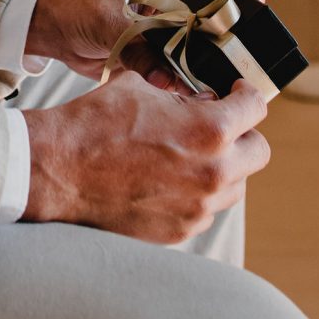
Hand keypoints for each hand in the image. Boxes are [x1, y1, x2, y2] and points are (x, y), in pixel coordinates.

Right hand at [22, 74, 269, 240]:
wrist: (59, 170)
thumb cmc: (96, 122)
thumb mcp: (141, 87)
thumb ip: (180, 93)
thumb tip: (200, 98)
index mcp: (210, 130)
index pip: (256, 108)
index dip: (246, 95)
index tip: (235, 94)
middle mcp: (214, 172)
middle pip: (259, 152)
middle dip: (242, 135)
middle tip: (218, 126)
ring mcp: (199, 208)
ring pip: (235, 186)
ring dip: (222, 167)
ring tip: (188, 155)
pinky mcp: (181, 231)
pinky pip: (205, 210)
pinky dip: (195, 194)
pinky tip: (164, 179)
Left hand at [25, 0, 265, 86]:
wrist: (58, 30)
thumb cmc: (84, 9)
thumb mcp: (113, 22)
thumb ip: (141, 48)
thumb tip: (168, 78)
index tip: (256, 4)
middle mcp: (180, 17)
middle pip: (226, 26)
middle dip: (241, 44)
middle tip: (249, 66)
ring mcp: (171, 43)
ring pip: (209, 57)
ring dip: (218, 74)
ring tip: (226, 92)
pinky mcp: (159, 66)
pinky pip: (186, 80)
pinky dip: (192, 93)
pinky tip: (194, 106)